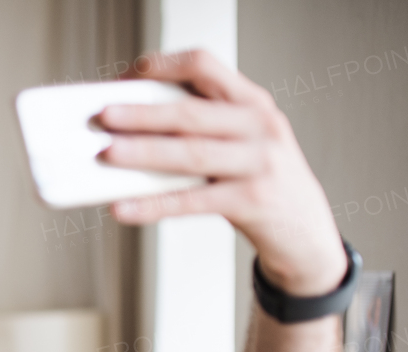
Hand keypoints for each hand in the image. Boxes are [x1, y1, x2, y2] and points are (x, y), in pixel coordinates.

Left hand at [96, 49, 348, 295]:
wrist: (305, 229)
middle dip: (142, 113)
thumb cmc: (256, 180)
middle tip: (102, 116)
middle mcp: (259, 124)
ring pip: (191, 154)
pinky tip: (123, 208)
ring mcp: (259, 162)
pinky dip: (153, 205)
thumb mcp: (239, 141)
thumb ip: (198, 128)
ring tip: (107, 154)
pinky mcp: (252, 201)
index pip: (203, 66)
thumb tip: (123, 132)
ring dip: (144, 153)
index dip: (161, 68)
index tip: (123, 78)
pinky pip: (192, 202)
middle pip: (191, 113)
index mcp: (251, 100)